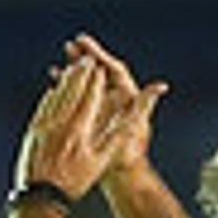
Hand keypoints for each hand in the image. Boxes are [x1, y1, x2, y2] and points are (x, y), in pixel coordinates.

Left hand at [16, 49, 123, 200]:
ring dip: (65, 80)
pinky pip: (42, 108)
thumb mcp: (101, 161)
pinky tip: (51, 91)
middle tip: (86, 59)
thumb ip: (117, 137)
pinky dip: (48, 97)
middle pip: (72, 91)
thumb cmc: (74, 182)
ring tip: (72, 68)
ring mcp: (43, 127)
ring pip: (55, 97)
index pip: (89, 98)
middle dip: (80, 74)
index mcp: (79, 130)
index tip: (99, 68)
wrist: (40, 198)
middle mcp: (60, 124)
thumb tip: (134, 120)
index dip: (95, 82)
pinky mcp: (31, 133)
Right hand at [69, 34, 165, 186]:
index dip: (99, 54)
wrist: (119, 175)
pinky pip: (81, 95)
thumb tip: (162, 86)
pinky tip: (56, 78)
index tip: (85, 42)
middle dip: (87, 57)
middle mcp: (117, 100)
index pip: (114, 69)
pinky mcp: (94, 116)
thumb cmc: (129, 155)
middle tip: (72, 43)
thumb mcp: (135, 128)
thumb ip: (145, 105)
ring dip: (78, 68)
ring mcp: (105, 108)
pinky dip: (70, 85)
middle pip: (101, 71)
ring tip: (64, 53)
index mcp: (127, 98)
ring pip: (90, 81)